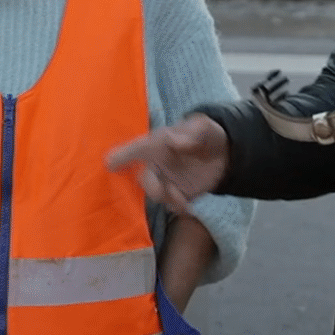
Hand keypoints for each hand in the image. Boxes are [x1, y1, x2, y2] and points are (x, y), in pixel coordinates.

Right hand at [106, 114, 228, 215]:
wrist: (225, 155)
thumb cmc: (207, 136)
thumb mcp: (203, 127)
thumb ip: (190, 132)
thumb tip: (172, 140)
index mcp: (158, 144)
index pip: (137, 149)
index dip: (122, 156)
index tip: (109, 164)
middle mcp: (157, 164)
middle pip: (144, 178)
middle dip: (150, 187)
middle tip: (161, 192)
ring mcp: (166, 181)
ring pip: (156, 194)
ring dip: (167, 198)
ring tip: (183, 201)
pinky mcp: (178, 195)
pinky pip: (171, 205)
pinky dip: (178, 207)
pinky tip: (189, 206)